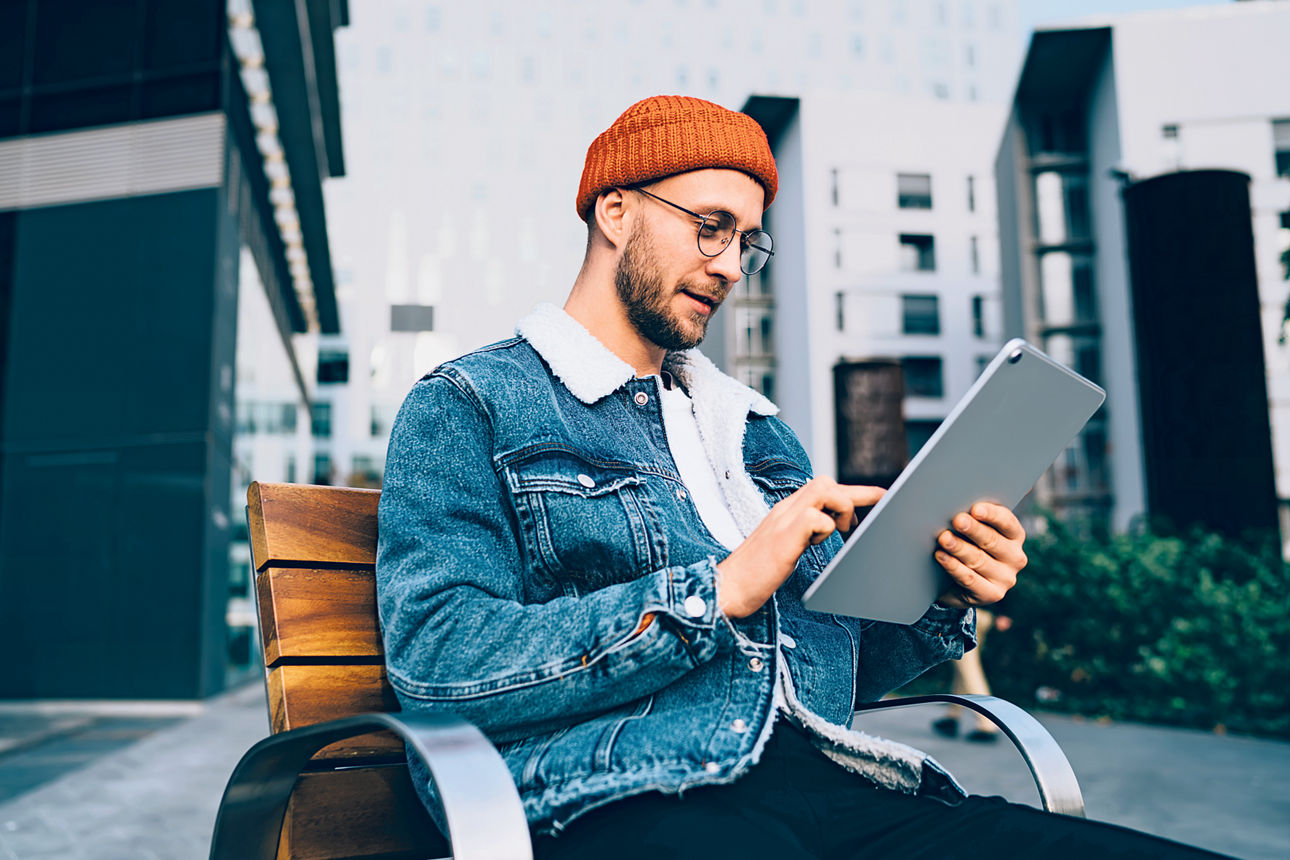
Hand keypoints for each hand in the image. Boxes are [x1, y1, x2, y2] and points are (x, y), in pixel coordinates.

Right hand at [717, 477, 884, 618]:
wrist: (727, 588)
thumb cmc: (755, 574)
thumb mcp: (783, 546)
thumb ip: (802, 532)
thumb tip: (826, 527)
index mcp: (786, 512)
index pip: (822, 488)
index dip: (854, 491)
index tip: (880, 497)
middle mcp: (785, 510)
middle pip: (825, 481)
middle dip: (854, 496)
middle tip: (857, 524)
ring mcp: (783, 520)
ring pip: (823, 489)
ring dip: (840, 509)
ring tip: (837, 532)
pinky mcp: (783, 537)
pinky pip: (815, 518)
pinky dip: (825, 529)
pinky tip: (816, 545)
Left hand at [934, 503, 1026, 608]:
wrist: (955, 583)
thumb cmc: (965, 546)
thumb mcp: (972, 532)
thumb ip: (972, 517)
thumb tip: (955, 499)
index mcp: (1015, 536)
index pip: (1007, 522)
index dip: (992, 515)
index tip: (975, 508)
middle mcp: (1015, 557)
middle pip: (992, 540)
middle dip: (973, 529)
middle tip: (956, 520)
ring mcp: (1006, 578)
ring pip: (979, 559)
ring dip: (959, 548)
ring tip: (944, 538)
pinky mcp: (992, 594)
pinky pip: (970, 579)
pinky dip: (953, 567)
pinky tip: (941, 557)